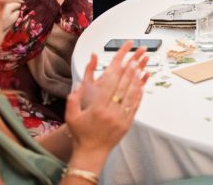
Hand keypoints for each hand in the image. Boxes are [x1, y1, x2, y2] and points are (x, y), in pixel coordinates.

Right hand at [66, 42, 147, 158]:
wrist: (91, 153)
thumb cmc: (80, 133)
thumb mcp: (71, 116)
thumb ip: (73, 99)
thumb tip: (79, 84)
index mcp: (97, 109)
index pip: (110, 85)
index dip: (118, 72)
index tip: (124, 60)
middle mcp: (110, 113)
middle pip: (122, 88)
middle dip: (129, 72)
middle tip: (136, 59)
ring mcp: (120, 119)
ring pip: (131, 96)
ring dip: (136, 81)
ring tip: (141, 68)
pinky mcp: (127, 124)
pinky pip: (135, 106)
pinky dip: (139, 94)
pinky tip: (142, 85)